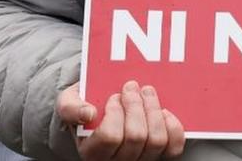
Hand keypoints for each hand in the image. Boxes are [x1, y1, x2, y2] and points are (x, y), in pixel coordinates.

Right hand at [57, 81, 185, 159]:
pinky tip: (163, 112)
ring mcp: (140, 160)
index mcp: (92, 151)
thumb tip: (88, 113)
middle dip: (136, 106)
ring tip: (147, 93)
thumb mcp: (68, 102)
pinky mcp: (160, 155)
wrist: (100, 109)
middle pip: (136, 137)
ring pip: (156, 141)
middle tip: (132, 87)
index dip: (116, 113)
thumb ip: (71, 107)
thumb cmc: (86, 106)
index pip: (110, 137)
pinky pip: (173, 148)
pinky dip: (172, 127)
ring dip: (154, 110)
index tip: (114, 96)